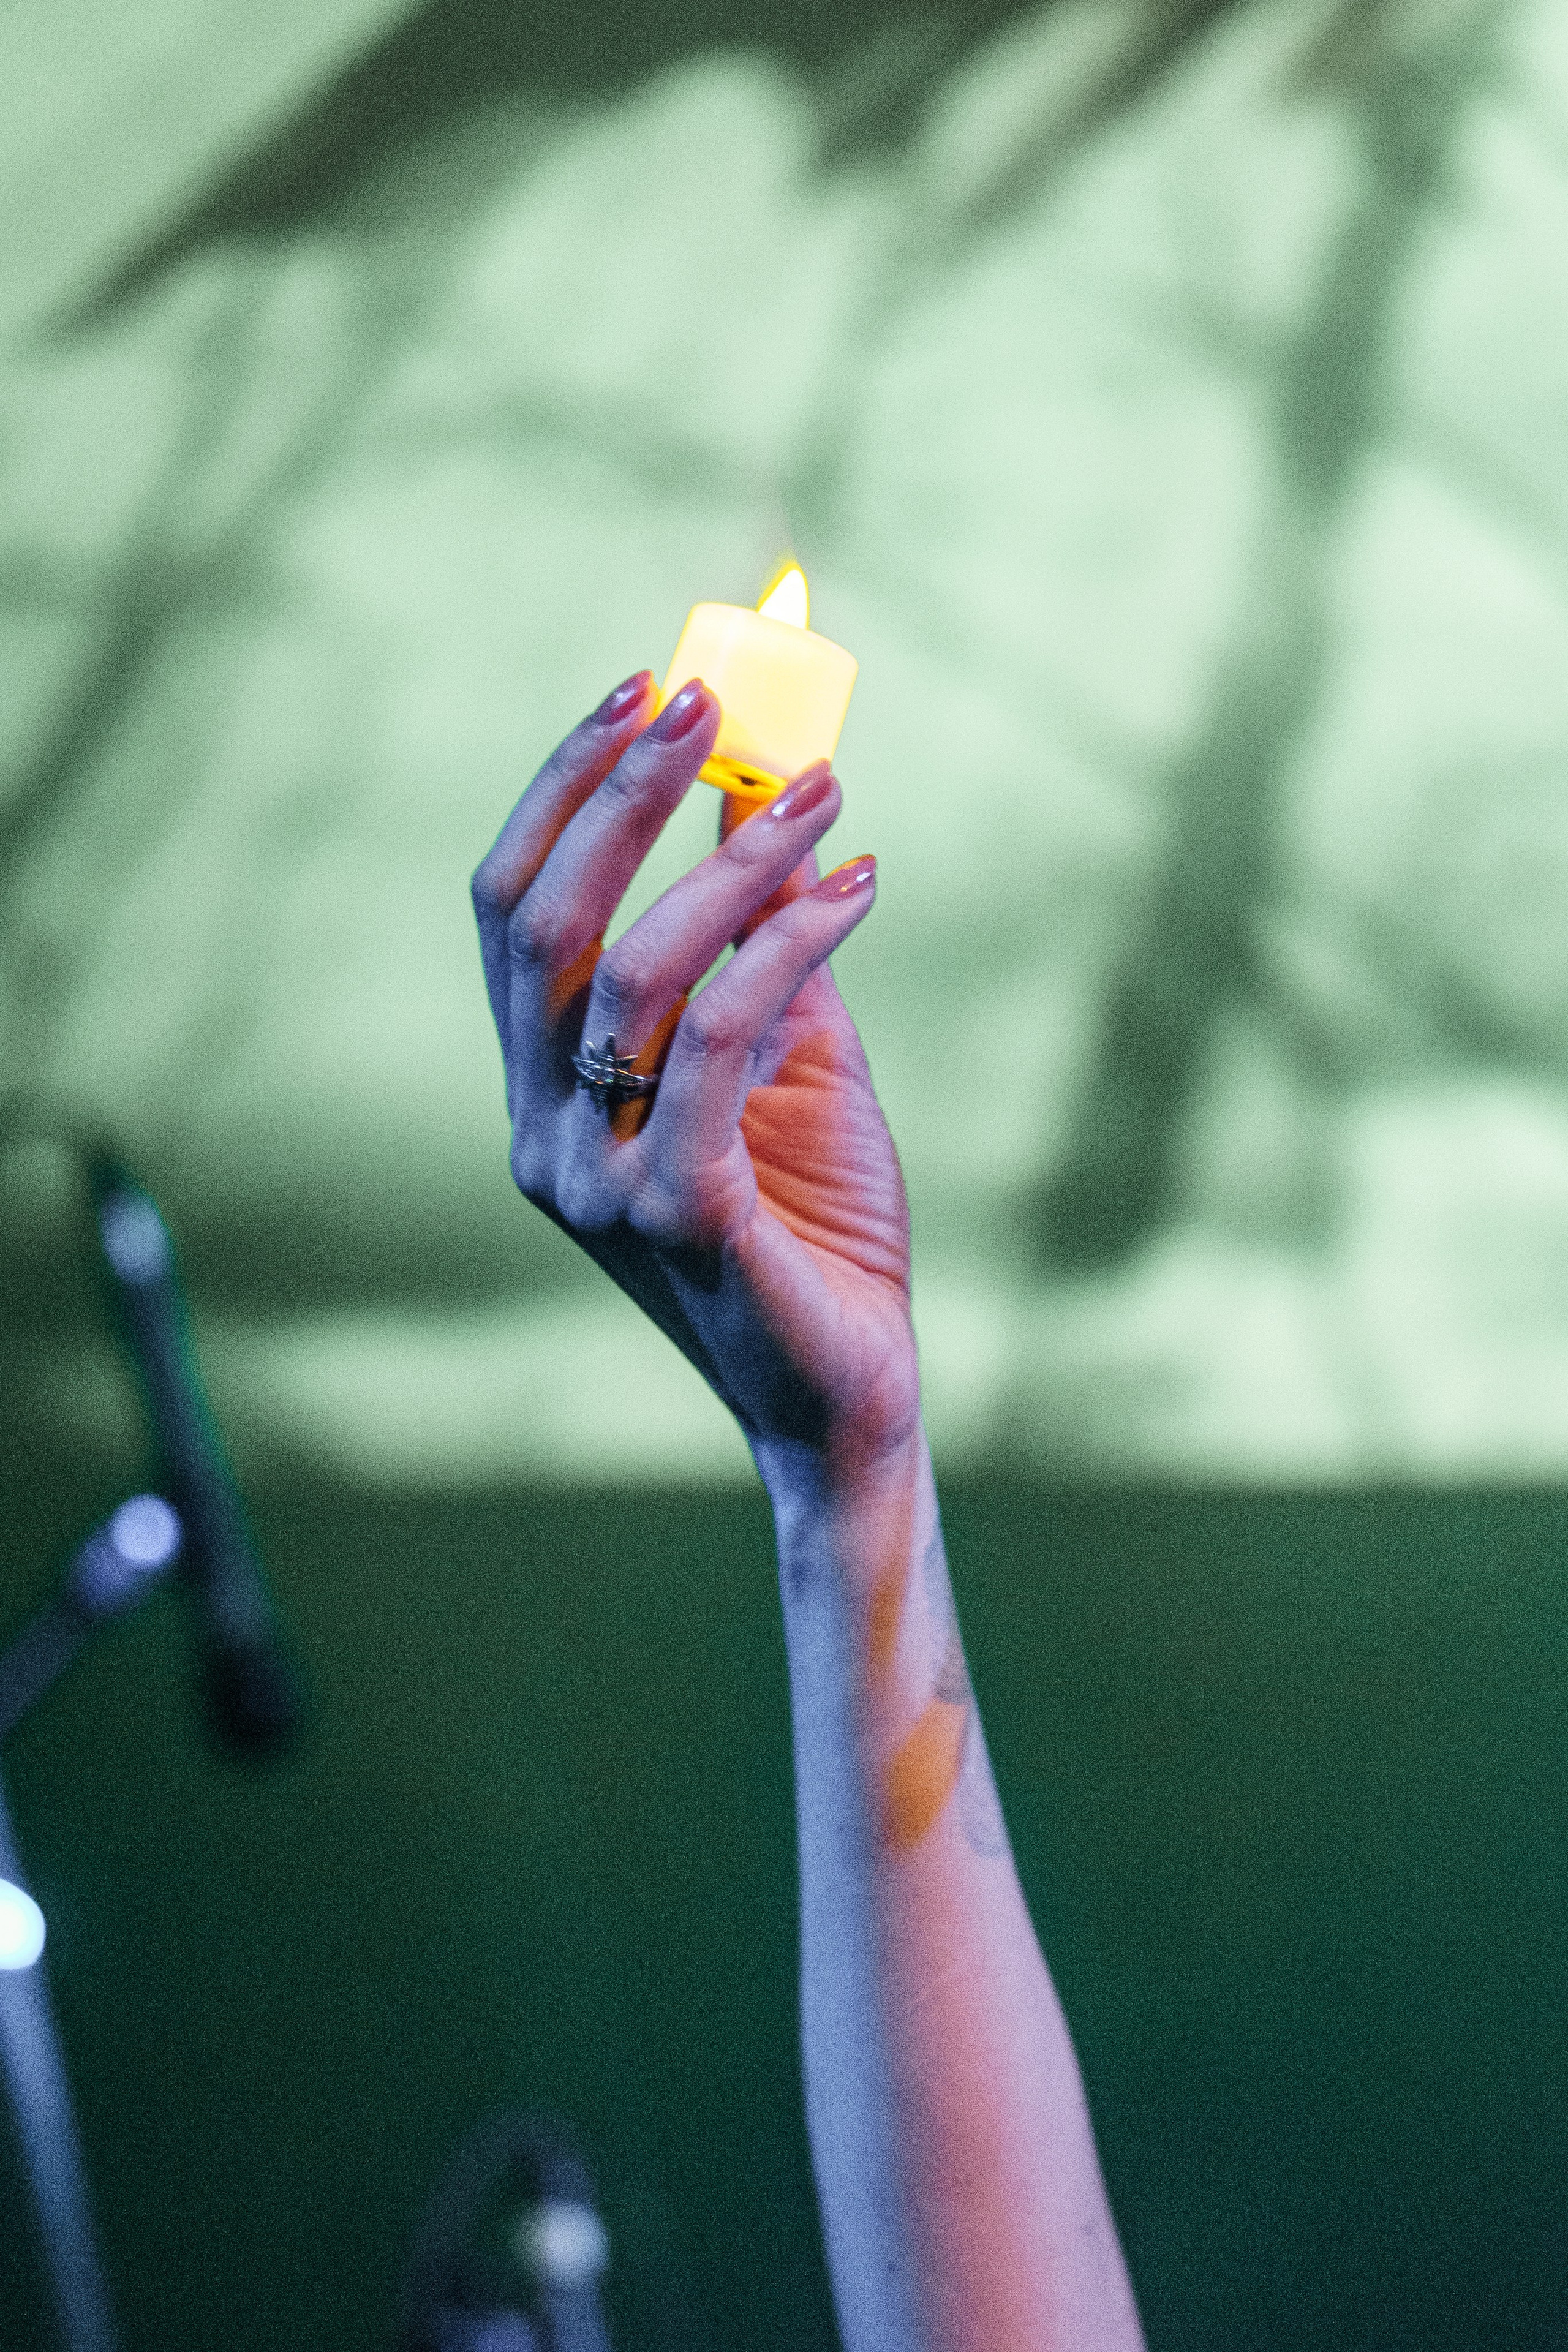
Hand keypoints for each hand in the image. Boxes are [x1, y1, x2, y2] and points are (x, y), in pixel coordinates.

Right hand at [472, 671, 919, 1477]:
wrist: (847, 1388)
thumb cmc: (815, 1220)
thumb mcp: (789, 1052)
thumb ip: (759, 938)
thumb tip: (770, 791)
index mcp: (546, 1087)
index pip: (512, 911)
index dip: (564, 790)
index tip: (645, 687)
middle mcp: (542, 1128)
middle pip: (538, 924)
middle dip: (615, 793)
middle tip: (705, 700)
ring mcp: (594, 1179)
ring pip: (628, 973)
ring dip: (728, 860)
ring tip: (823, 797)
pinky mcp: (671, 1215)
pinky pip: (714, 1039)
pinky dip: (784, 945)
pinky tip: (855, 891)